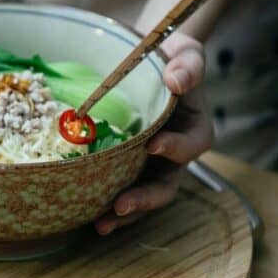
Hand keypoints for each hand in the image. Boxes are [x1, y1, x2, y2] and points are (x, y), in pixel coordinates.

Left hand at [95, 32, 212, 234]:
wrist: (148, 58)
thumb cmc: (172, 55)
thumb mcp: (186, 53)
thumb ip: (187, 66)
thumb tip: (176, 81)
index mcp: (194, 127)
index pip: (193, 144)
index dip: (176, 149)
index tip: (153, 144)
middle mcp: (174, 153)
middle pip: (166, 184)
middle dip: (145, 199)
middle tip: (121, 205)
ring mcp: (150, 163)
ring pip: (142, 195)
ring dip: (123, 213)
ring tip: (100, 224)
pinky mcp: (127, 164)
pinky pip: (118, 186)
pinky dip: (103, 201)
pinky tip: (82, 211)